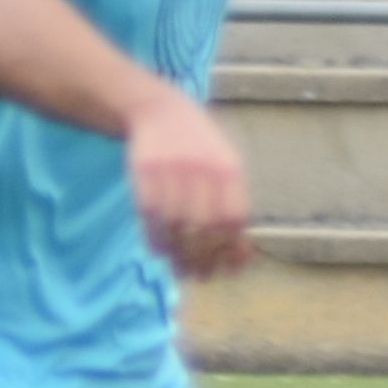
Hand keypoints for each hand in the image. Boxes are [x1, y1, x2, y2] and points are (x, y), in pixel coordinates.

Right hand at [122, 95, 255, 277]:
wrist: (160, 110)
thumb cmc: (201, 148)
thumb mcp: (226, 165)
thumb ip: (234, 204)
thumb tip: (242, 254)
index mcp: (229, 169)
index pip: (235, 218)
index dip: (233, 248)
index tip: (229, 269)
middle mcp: (202, 169)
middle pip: (206, 225)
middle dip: (205, 258)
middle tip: (202, 276)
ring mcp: (171, 170)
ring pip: (177, 225)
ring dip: (179, 254)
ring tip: (181, 270)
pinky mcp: (144, 172)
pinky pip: (150, 215)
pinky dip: (156, 239)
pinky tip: (161, 252)